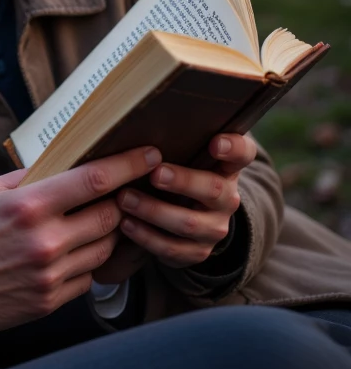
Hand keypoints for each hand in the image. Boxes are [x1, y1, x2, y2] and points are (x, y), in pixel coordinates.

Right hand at [0, 145, 161, 338]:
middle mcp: (45, 241)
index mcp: (28, 206)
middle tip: (119, 192)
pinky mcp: (50, 301)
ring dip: (106, 233)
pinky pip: (89, 277)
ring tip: (92, 223)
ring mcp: (51, 275)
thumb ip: (26, 179)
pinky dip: (87, 262)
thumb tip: (62, 164)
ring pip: (106, 248)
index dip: (129, 165)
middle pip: (111, 215)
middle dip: (120, 201)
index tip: (150, 155)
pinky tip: (70, 253)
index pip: (95, 180)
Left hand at [114, 133, 256, 269]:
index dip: (233, 148)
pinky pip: (173, 249)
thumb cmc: (177, 171)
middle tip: (155, 174)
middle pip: (213, 190)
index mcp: (227, 167)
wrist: (185, 214)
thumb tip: (137, 116)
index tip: (215, 143)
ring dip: (154, 211)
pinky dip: (146, 237)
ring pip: (189, 223)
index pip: (243, 152)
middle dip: (183, 182)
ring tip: (125, 199)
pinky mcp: (197, 251)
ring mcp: (214, 227)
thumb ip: (175, 139)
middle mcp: (227, 198)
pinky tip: (125, 223)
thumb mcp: (183, 155)